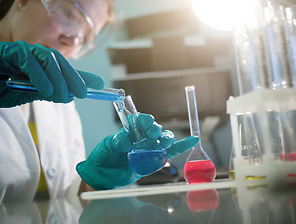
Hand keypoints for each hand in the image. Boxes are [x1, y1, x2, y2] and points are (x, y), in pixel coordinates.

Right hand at [0, 41, 103, 129]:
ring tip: (63, 95)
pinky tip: (47, 89)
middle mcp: (30, 52)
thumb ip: (53, 91)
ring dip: (57, 77)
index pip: (63, 66)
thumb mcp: (34, 94)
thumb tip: (74, 94)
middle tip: (83, 93)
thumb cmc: (2, 92)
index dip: (81, 75)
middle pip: (57, 60)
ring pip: (44, 57)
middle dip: (72, 77)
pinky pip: (26, 59)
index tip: (98, 85)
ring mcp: (17, 49)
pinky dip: (39, 75)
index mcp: (39, 61)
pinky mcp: (3, 50)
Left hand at [76, 113, 198, 189]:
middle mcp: (141, 137)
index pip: (140, 120)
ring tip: (165, 140)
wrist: (102, 175)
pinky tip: (192, 140)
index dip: (144, 120)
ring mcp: (149, 148)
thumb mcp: (107, 146)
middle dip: (155, 129)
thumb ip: (117, 141)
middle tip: (152, 133)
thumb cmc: (103, 157)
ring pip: (163, 139)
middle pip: (154, 129)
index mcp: (129, 130)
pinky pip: (170, 152)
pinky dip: (181, 146)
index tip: (146, 123)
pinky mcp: (155, 160)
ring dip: (167, 137)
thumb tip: (128, 139)